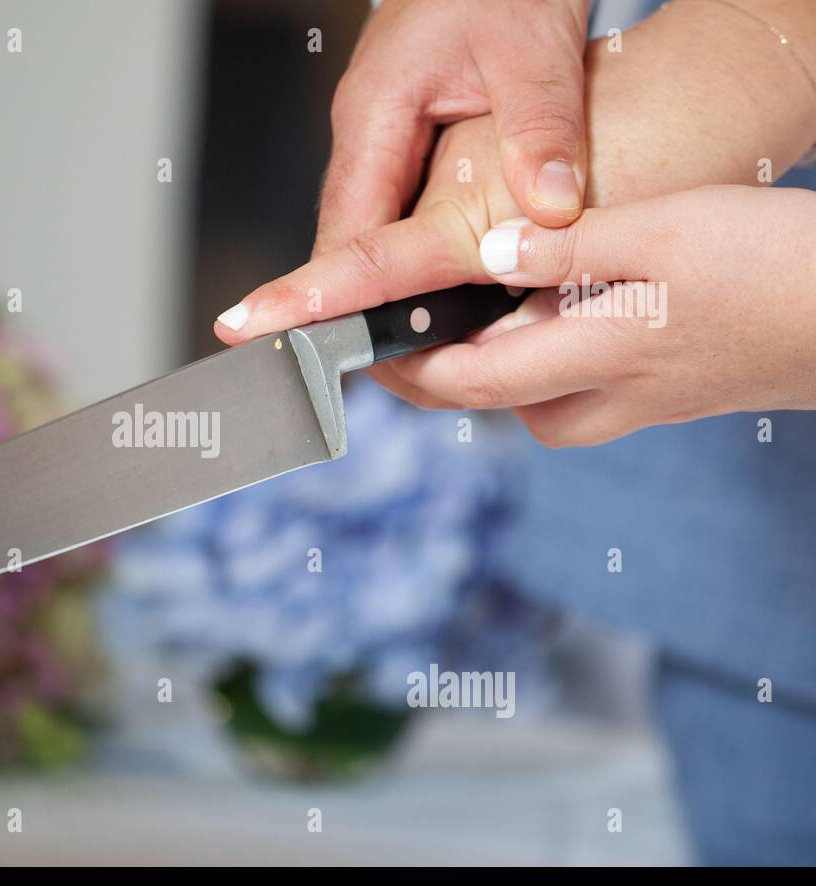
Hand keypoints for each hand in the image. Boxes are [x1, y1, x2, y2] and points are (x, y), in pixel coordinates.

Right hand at [214, 1, 815, 403]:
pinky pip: (398, 211)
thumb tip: (547, 209)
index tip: (283, 341)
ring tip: (415, 351)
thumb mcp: (534, 47)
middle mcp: (366, 132)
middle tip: (387, 374)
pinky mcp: (405, 139)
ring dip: (388, 288)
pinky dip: (416, 256)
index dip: (319, 295)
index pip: (343, 230)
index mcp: (377, 113)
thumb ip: (541, 131)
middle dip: (358, 309)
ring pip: (372, 231)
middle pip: (347, 242)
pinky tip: (448, 289)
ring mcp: (382, 137)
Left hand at [388, 185, 815, 444]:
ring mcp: (640, 404)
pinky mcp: (667, 394)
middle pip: (495, 404)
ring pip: (539, 403)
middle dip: (436, 379)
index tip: (359, 356)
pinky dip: (543, 365)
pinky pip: (579, 390)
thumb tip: (484, 259)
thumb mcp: (664, 233)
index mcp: (594, 360)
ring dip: (492, 375)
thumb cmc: (774, 270)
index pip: (467, 382)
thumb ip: (566, 250)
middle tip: (397, 343)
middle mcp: (608, 398)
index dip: (403, 372)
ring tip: (462, 329)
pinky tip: (549, 325)